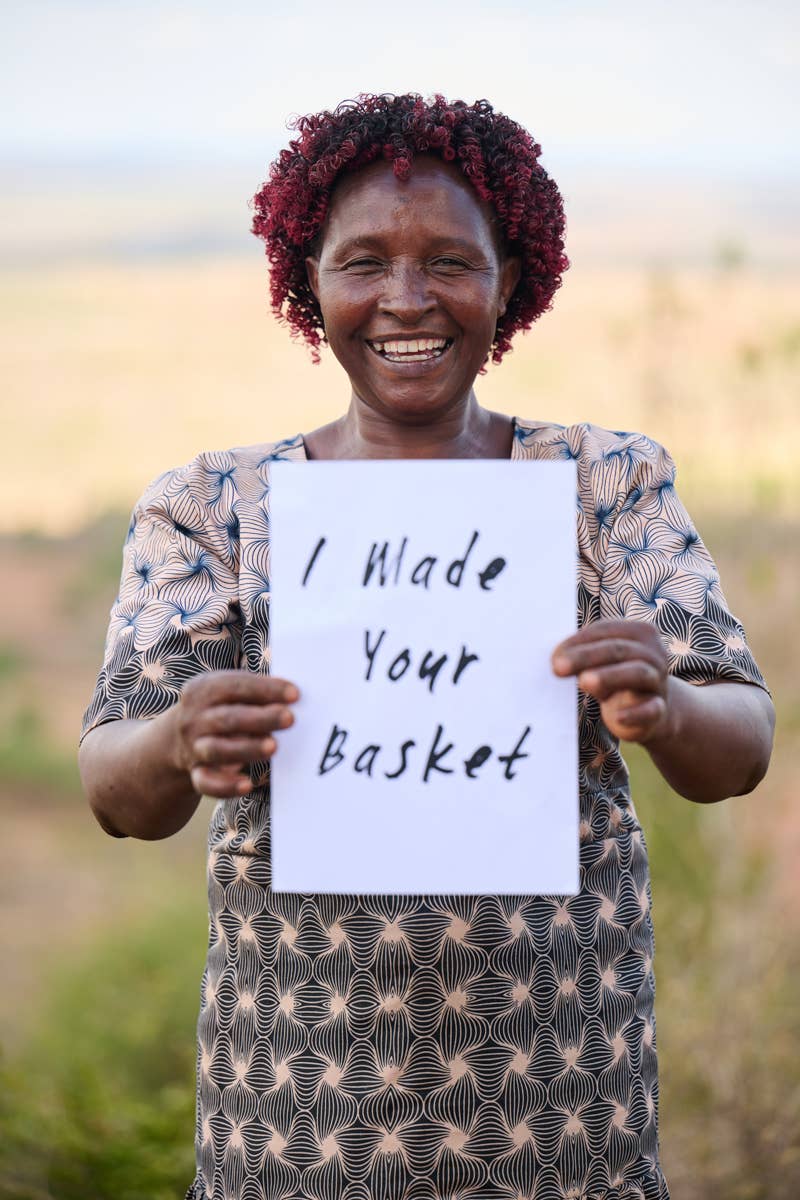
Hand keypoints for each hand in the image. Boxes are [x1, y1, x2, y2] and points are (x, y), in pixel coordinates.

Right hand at [170, 670, 299, 796]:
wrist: (179, 739)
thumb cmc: (221, 709)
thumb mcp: (229, 694)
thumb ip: (256, 694)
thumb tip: (293, 699)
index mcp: (202, 690)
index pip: (234, 686)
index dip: (264, 689)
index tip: (294, 694)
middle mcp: (194, 718)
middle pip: (228, 718)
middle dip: (260, 718)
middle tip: (290, 719)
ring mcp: (193, 747)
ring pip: (218, 750)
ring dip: (247, 749)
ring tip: (273, 747)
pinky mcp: (196, 774)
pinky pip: (208, 783)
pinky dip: (226, 786)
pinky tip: (247, 785)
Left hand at [551, 619, 671, 743]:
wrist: (648, 711)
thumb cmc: (615, 677)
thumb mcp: (599, 662)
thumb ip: (581, 656)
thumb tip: (556, 660)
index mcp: (638, 633)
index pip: (604, 630)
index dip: (578, 642)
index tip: (553, 657)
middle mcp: (653, 653)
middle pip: (618, 650)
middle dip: (586, 657)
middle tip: (558, 667)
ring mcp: (658, 681)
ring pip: (637, 673)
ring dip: (610, 676)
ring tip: (584, 681)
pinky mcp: (659, 710)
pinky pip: (651, 709)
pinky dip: (634, 713)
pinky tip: (617, 717)